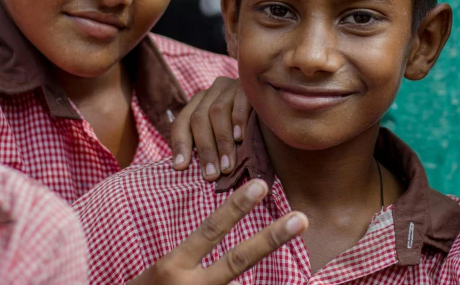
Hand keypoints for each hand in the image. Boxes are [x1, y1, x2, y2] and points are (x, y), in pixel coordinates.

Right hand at [129, 179, 307, 284]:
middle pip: (238, 260)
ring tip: (303, 265)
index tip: (261, 184)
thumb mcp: (156, 272)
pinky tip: (283, 283)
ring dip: (268, 277)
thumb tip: (217, 226)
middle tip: (302, 218)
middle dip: (271, 238)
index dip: (235, 207)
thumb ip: (183, 253)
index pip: (209, 230)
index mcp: (171, 267)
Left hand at [171, 77, 251, 179]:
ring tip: (227, 166)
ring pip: (217, 111)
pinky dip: (238, 121)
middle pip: (199, 118)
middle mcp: (212, 91)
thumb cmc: (248, 131)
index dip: (180, 145)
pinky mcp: (248, 85)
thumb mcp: (224, 137)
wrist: (278, 108)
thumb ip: (209, 146)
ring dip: (222, 142)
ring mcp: (230, 85)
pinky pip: (240, 101)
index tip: (181, 167)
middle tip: (211, 175)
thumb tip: (187, 168)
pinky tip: (240, 138)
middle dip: (204, 149)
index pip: (182, 122)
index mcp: (200, 102)